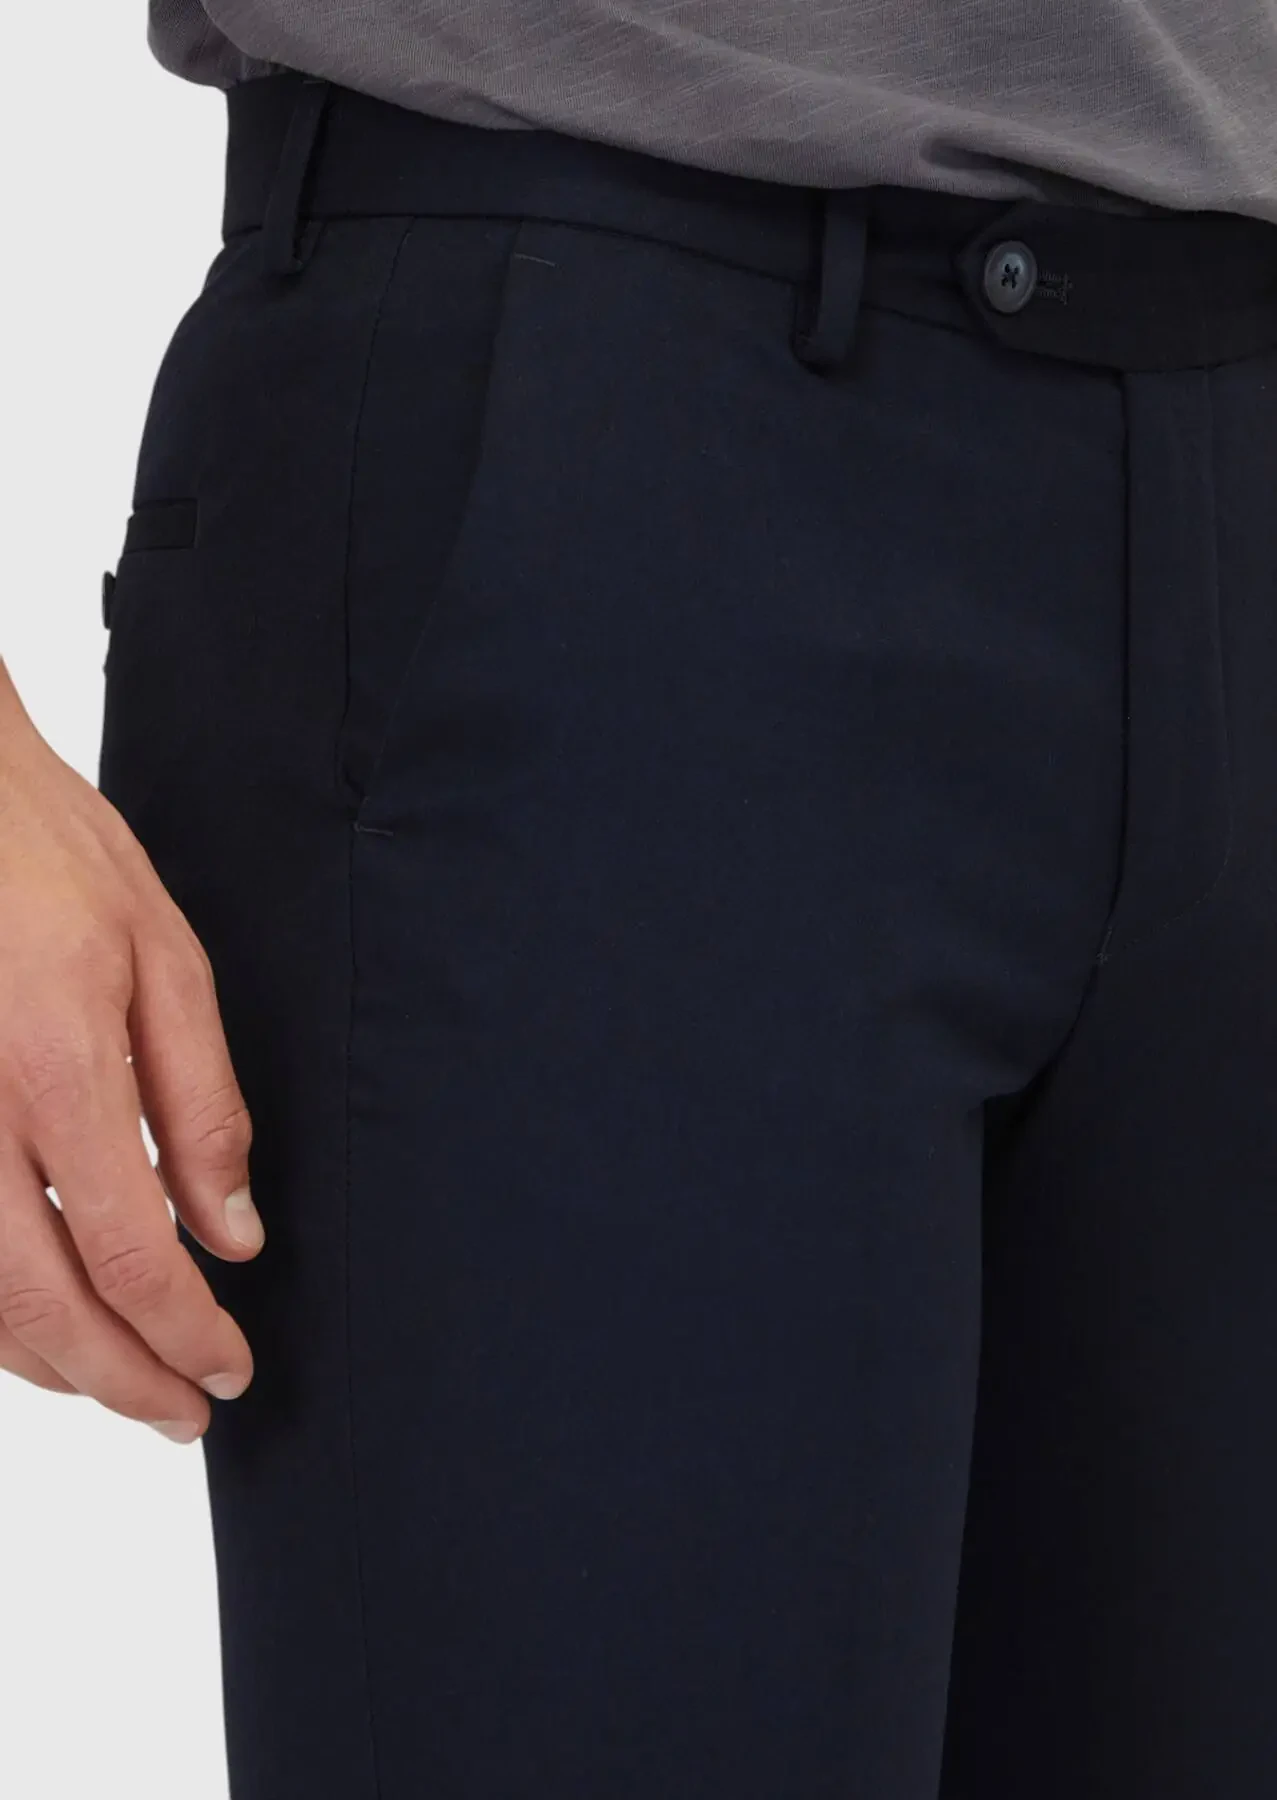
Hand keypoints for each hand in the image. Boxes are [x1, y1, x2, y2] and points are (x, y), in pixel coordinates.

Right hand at [0, 659, 262, 1442]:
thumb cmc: (48, 856)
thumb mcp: (164, 957)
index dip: (184, 1334)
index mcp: (54, 1066)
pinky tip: (39, 1316)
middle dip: (120, 1380)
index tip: (230, 1371)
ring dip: (51, 1361)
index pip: (128, 1254)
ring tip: (123, 1378)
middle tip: (183, 1414)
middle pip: (39, 1307)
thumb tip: (232, 1230)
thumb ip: (202, 1104)